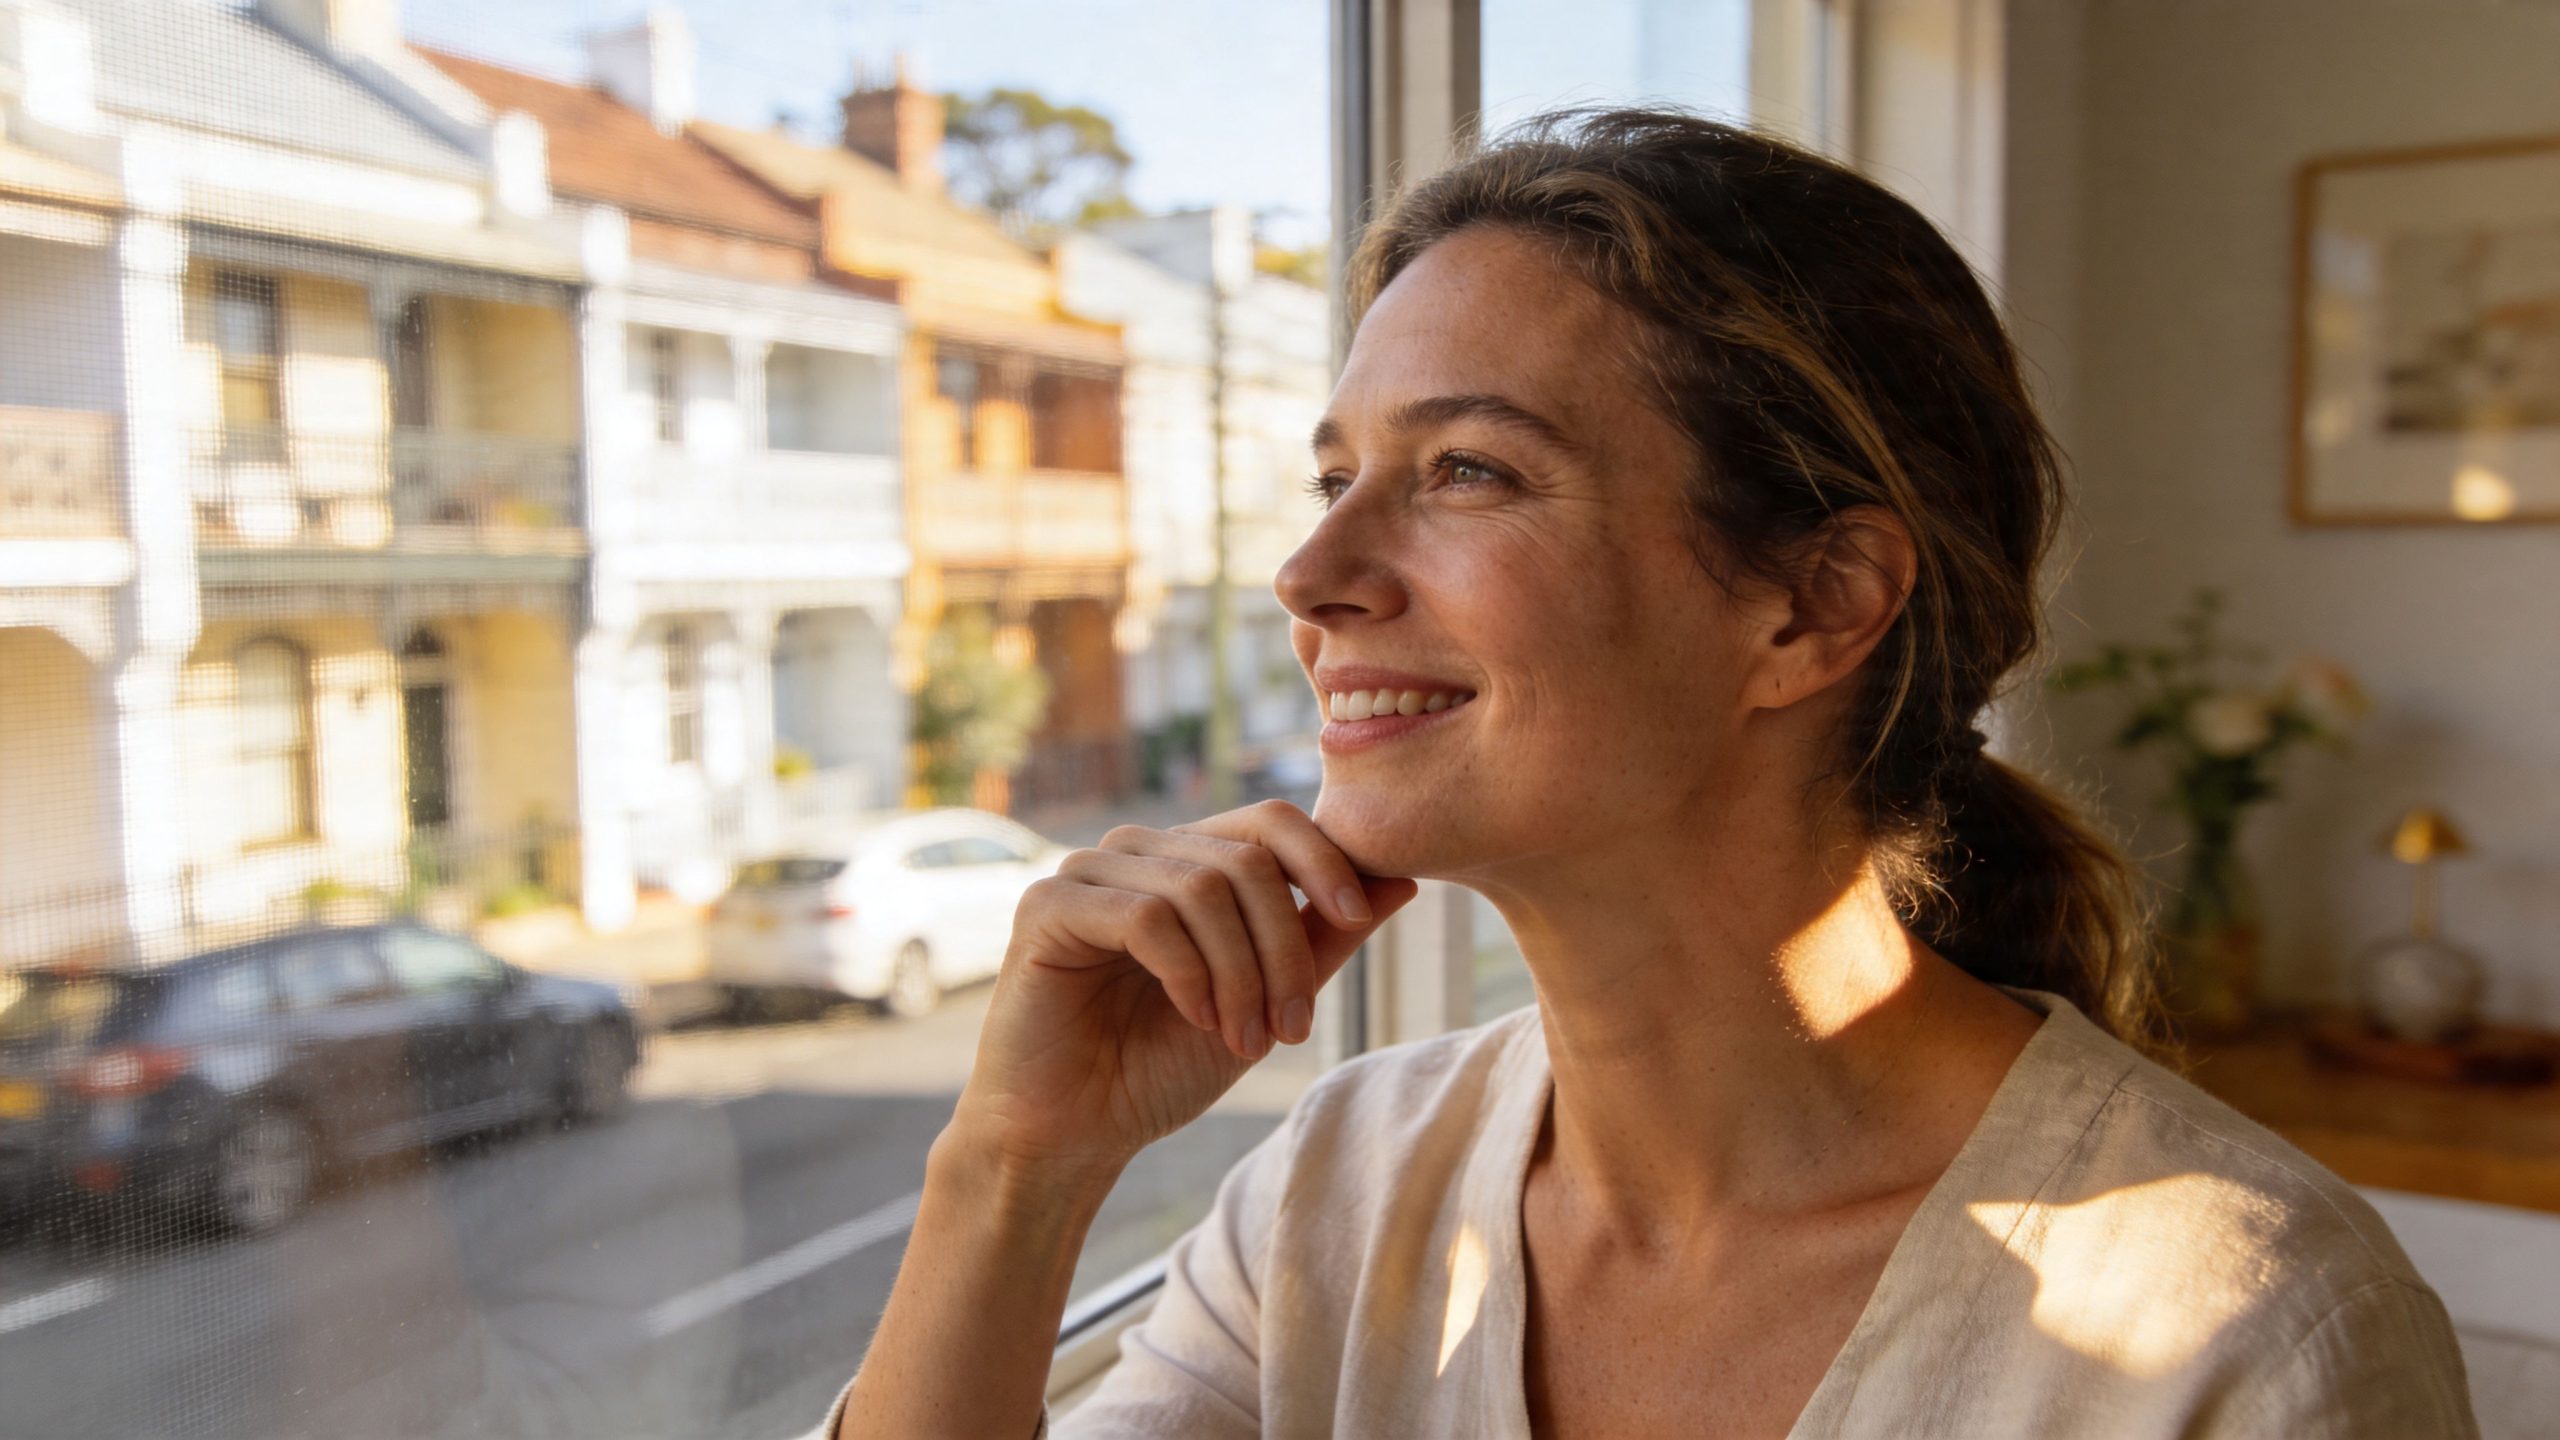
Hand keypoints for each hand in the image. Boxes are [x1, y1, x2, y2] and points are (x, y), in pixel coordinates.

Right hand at [948, 800, 1416, 1183]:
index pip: (1269, 821)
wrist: (1076, 1133)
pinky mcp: (1049, 905)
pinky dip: (1189, 974)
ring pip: (1202, 888)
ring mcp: (1089, 871)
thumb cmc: (1161, 1067)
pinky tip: (1194, 1018)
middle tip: (1291, 1030)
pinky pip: (1146, 916)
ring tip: (1244, 1040)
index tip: (1360, 919)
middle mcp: (1139, 852)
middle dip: (1284, 950)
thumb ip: (1324, 940)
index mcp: (1188, 861)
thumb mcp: (1265, 1000)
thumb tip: (1403, 880)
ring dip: (1241, 974)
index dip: (1324, 860)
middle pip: (1246, 861)